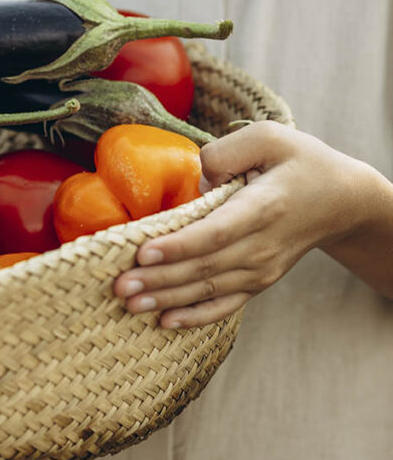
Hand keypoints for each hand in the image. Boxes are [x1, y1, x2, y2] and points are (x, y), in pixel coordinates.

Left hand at [112, 121, 388, 328]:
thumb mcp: (270, 137)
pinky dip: (195, 316)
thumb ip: (227, 152)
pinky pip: (225, 305)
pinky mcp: (257, 282)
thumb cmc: (299, 162)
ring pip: (209, 288)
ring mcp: (261, 268)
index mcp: (265, 206)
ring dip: (166, 299)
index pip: (217, 232)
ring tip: (128, 303)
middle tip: (119, 286)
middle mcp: (263, 244)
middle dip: (159, 279)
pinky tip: (164, 322)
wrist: (341, 200)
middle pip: (205, 266)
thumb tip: (197, 179)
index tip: (143, 254)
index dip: (180, 245)